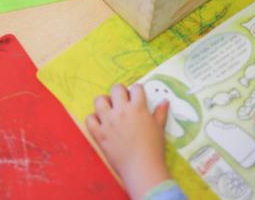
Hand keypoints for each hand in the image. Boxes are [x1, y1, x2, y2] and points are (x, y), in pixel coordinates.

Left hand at [86, 84, 171, 199]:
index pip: (136, 88)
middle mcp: (121, 111)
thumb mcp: (159, 128)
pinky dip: (93, 119)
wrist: (141, 167)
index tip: (137, 96)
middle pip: (116, 89)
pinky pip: (90, 119)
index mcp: (138, 108)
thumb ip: (160, 113)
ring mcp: (108, 122)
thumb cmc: (153, 148)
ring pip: (99, 100)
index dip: (137, 91)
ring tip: (109, 110)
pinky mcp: (99, 134)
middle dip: (120, 92)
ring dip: (104, 102)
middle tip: (123, 101)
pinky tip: (101, 123)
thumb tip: (165, 101)